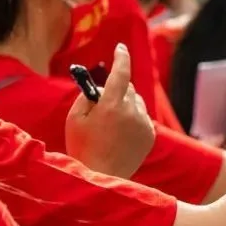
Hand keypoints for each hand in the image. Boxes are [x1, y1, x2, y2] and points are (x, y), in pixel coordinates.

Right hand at [65, 44, 154, 177]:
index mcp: (111, 106)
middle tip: (103, 103)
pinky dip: (133, 119)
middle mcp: (132, 112)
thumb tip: (100, 86)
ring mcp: (144, 124)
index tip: (120, 48)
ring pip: (137, 103)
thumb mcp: (75, 118)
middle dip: (117, 90)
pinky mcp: (150, 135)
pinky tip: (121, 134)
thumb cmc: (81, 146)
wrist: (101, 177)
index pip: (121, 73)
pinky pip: (142, 117)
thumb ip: (87, 96)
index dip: (122, 57)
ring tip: (111, 124)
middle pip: (128, 88)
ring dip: (126, 105)